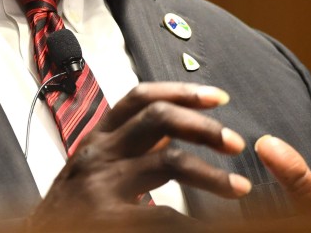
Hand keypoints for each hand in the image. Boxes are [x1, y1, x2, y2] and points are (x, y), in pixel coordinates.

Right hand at [30, 82, 250, 230]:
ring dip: (212, 174)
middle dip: (204, 126)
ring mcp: (102, 184)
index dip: (180, 92)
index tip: (218, 98)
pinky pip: (164, 215)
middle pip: (159, 117)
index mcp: (98, 139)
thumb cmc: (70, 211)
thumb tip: (170, 134)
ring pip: (170, 161)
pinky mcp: (106, 217)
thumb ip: (128, 150)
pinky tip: (209, 228)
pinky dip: (194, 222)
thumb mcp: (92, 170)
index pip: (140, 98)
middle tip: (236, 143)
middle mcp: (99, 153)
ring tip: (240, 188)